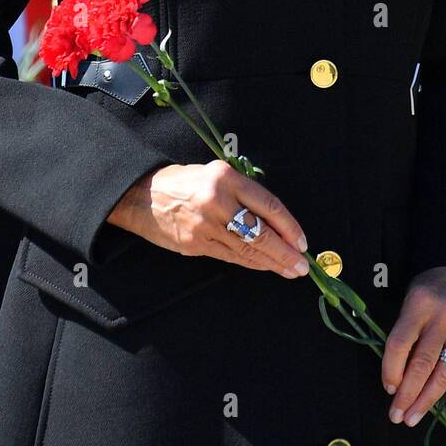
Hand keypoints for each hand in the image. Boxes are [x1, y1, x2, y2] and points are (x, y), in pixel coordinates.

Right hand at [106, 159, 310, 279]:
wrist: (142, 195)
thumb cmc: (185, 182)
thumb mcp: (216, 175)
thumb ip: (243, 194)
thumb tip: (277, 223)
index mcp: (225, 177)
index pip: (267, 204)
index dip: (289, 226)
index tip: (302, 241)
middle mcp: (216, 200)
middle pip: (260, 232)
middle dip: (285, 252)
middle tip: (302, 266)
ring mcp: (205, 225)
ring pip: (247, 249)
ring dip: (272, 262)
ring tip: (289, 270)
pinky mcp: (195, 244)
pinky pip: (230, 257)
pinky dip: (250, 263)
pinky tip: (264, 267)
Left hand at [381, 265, 445, 430]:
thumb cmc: (429, 290)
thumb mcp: (410, 299)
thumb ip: (404, 332)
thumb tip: (395, 375)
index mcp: (419, 305)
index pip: (401, 342)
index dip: (391, 368)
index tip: (387, 387)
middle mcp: (443, 320)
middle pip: (423, 363)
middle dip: (408, 393)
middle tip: (396, 415)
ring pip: (445, 374)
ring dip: (428, 401)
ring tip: (413, 419)